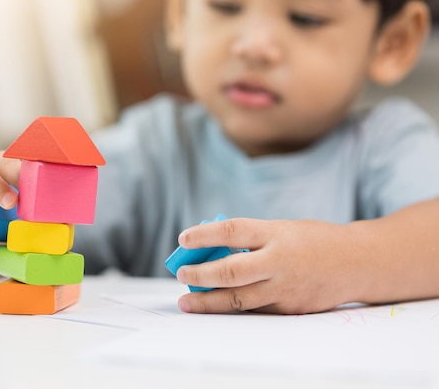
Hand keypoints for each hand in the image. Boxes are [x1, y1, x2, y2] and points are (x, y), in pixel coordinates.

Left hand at [175, 218, 361, 313]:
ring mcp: (285, 288)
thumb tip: (211, 251)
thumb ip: (251, 239)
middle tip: (180, 275)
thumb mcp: (282, 229)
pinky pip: (256, 310)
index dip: (203, 235)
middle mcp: (279, 261)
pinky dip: (234, 308)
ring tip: (187, 302)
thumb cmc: (313, 241)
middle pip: (230, 271)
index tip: (183, 239)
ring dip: (208, 302)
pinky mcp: (291, 308)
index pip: (231, 231)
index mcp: (275, 233)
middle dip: (199, 275)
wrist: (359, 262)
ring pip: (239, 299)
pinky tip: (218, 307)